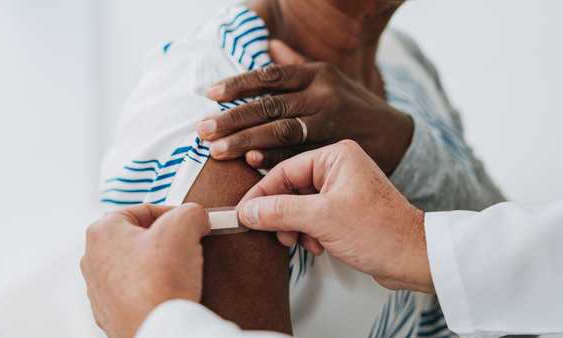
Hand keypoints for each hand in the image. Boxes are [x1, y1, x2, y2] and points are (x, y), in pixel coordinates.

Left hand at [80, 203, 210, 337]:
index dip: (173, 214)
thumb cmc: (159, 282)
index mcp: (102, 231)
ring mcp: (100, 289)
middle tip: (186, 247)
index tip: (190, 224)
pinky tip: (170, 292)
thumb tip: (196, 217)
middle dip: (166, 241)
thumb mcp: (184, 226)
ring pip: (139, 264)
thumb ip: (191, 211)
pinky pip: (138, 291)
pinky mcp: (111, 312)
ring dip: (161, 265)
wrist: (157, 331)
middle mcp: (93, 259)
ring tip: (180, 272)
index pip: (143, 210)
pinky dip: (155, 289)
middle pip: (140, 238)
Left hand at [198, 40, 412, 173]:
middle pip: (270, 105)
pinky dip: (274, 159)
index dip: (237, 84)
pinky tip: (251, 163)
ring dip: (246, 141)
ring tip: (216, 150)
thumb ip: (296, 64)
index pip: (270, 76)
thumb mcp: (330, 78)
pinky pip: (299, 155)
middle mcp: (323, 96)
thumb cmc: (353, 104)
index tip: (209, 94)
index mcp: (318, 74)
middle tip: (203, 130)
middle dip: (233, 118)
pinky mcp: (334, 150)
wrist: (395, 135)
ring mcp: (330, 124)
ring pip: (281, 131)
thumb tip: (267, 44)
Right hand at [237, 140, 432, 292]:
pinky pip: (313, 216)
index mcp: (336, 157)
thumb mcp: (322, 219)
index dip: (262, 194)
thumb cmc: (380, 232)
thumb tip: (248, 210)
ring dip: (295, 227)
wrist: (414, 259)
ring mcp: (342, 189)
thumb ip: (280, 211)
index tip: (244, 212)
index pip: (284, 170)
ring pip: (299, 205)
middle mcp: (339, 168)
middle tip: (277, 233)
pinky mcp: (344, 209)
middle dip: (282, 215)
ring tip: (303, 242)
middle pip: (290, 188)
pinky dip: (309, 232)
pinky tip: (318, 246)